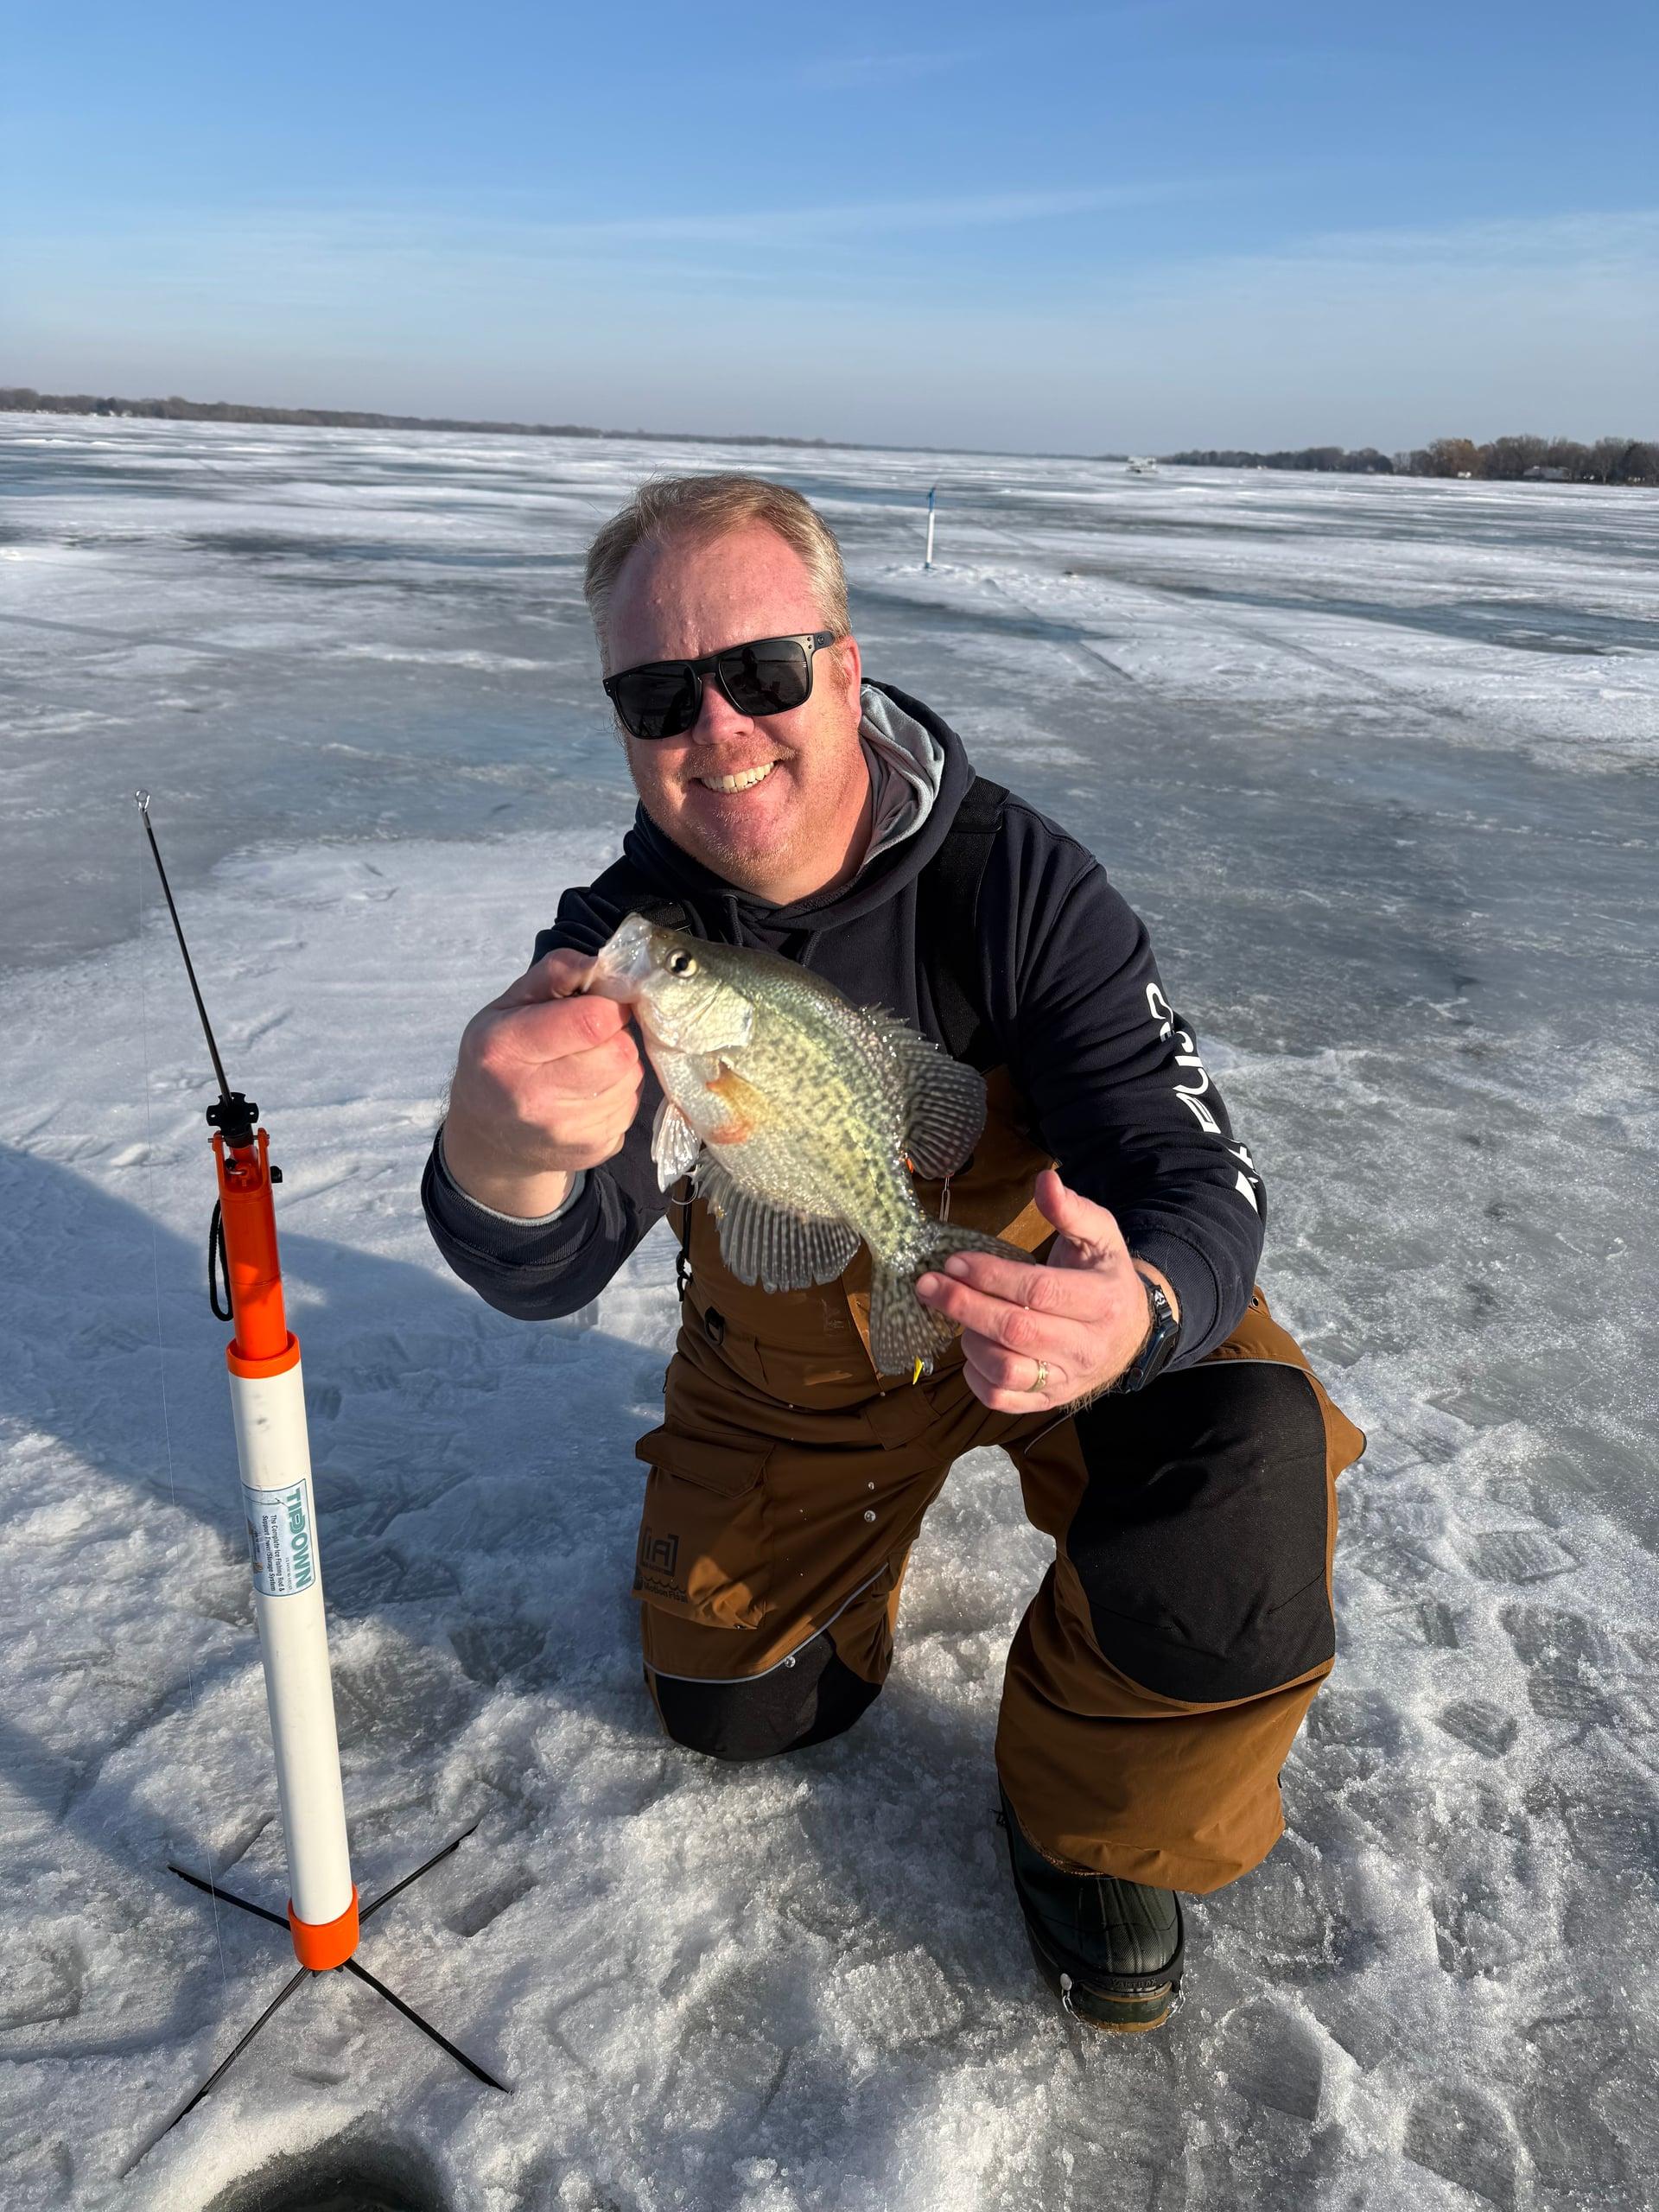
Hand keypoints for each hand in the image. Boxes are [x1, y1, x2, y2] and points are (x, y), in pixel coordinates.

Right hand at [442, 948, 643, 1214]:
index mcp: (506, 1049)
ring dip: (619, 1064)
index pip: (592, 1020)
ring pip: (631, 1078)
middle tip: (591, 1037)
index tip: (599, 1004)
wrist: (490, 1139)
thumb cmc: (498, 1060)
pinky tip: (589, 1093)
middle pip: (619, 1052)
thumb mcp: (507, 1006)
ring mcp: (566, 1131)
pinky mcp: (594, 1150)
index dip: (608, 1005)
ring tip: (586, 1065)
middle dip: (615, 1036)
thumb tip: (602, 962)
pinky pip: (631, 1106)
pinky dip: (618, 1092)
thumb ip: (554, 973)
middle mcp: (533, 1096)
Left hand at [915, 1169, 1173, 1412]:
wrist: (1132, 1332)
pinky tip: (971, 1347)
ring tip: (960, 1315)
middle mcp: (1087, 1347)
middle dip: (964, 1306)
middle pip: (1016, 1332)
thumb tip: (1044, 1179)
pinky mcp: (1049, 1401)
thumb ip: (1071, 1209)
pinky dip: (975, 1376)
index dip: (991, 1276)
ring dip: (970, 1340)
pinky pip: (1002, 1399)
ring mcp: (1067, 1379)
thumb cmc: (1104, 1275)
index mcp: (1102, 1301)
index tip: (954, 1261)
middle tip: (928, 1284)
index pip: (1039, 1291)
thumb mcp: (1100, 1235)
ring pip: (1006, 1371)